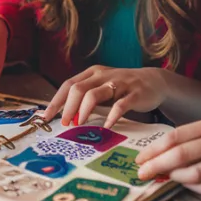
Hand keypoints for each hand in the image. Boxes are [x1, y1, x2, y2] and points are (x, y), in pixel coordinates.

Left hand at [44, 66, 166, 127]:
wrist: (154, 81)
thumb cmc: (123, 88)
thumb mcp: (102, 88)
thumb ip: (86, 98)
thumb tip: (64, 116)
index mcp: (92, 73)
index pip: (68, 85)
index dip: (56, 101)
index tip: (46, 117)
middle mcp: (103, 76)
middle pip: (78, 89)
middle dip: (68, 107)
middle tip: (65, 123)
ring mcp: (119, 83)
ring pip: (95, 94)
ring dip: (83, 111)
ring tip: (80, 124)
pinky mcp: (134, 93)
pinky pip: (120, 105)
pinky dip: (111, 117)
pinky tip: (106, 127)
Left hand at [135, 120, 200, 194]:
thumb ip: (190, 140)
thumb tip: (156, 155)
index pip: (174, 136)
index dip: (153, 149)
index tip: (139, 159)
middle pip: (180, 154)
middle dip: (156, 165)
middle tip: (141, 173)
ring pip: (193, 174)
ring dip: (175, 178)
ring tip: (166, 177)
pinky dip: (193, 187)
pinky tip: (187, 184)